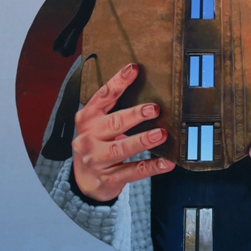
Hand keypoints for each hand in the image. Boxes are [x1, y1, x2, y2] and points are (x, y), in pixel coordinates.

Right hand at [71, 63, 174, 201]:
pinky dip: (151, 167)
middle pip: (113, 123)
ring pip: (121, 149)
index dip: (118, 82)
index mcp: (87, 119)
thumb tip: (146, 92)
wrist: (84, 181)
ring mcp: (97, 159)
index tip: (133, 69)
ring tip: (160, 134)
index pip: (103, 97)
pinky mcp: (109, 178)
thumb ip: (113, 110)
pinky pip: (133, 172)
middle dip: (134, 115)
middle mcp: (89, 138)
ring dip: (142, 140)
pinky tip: (166, 162)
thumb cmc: (95, 146)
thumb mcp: (96, 125)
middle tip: (153, 109)